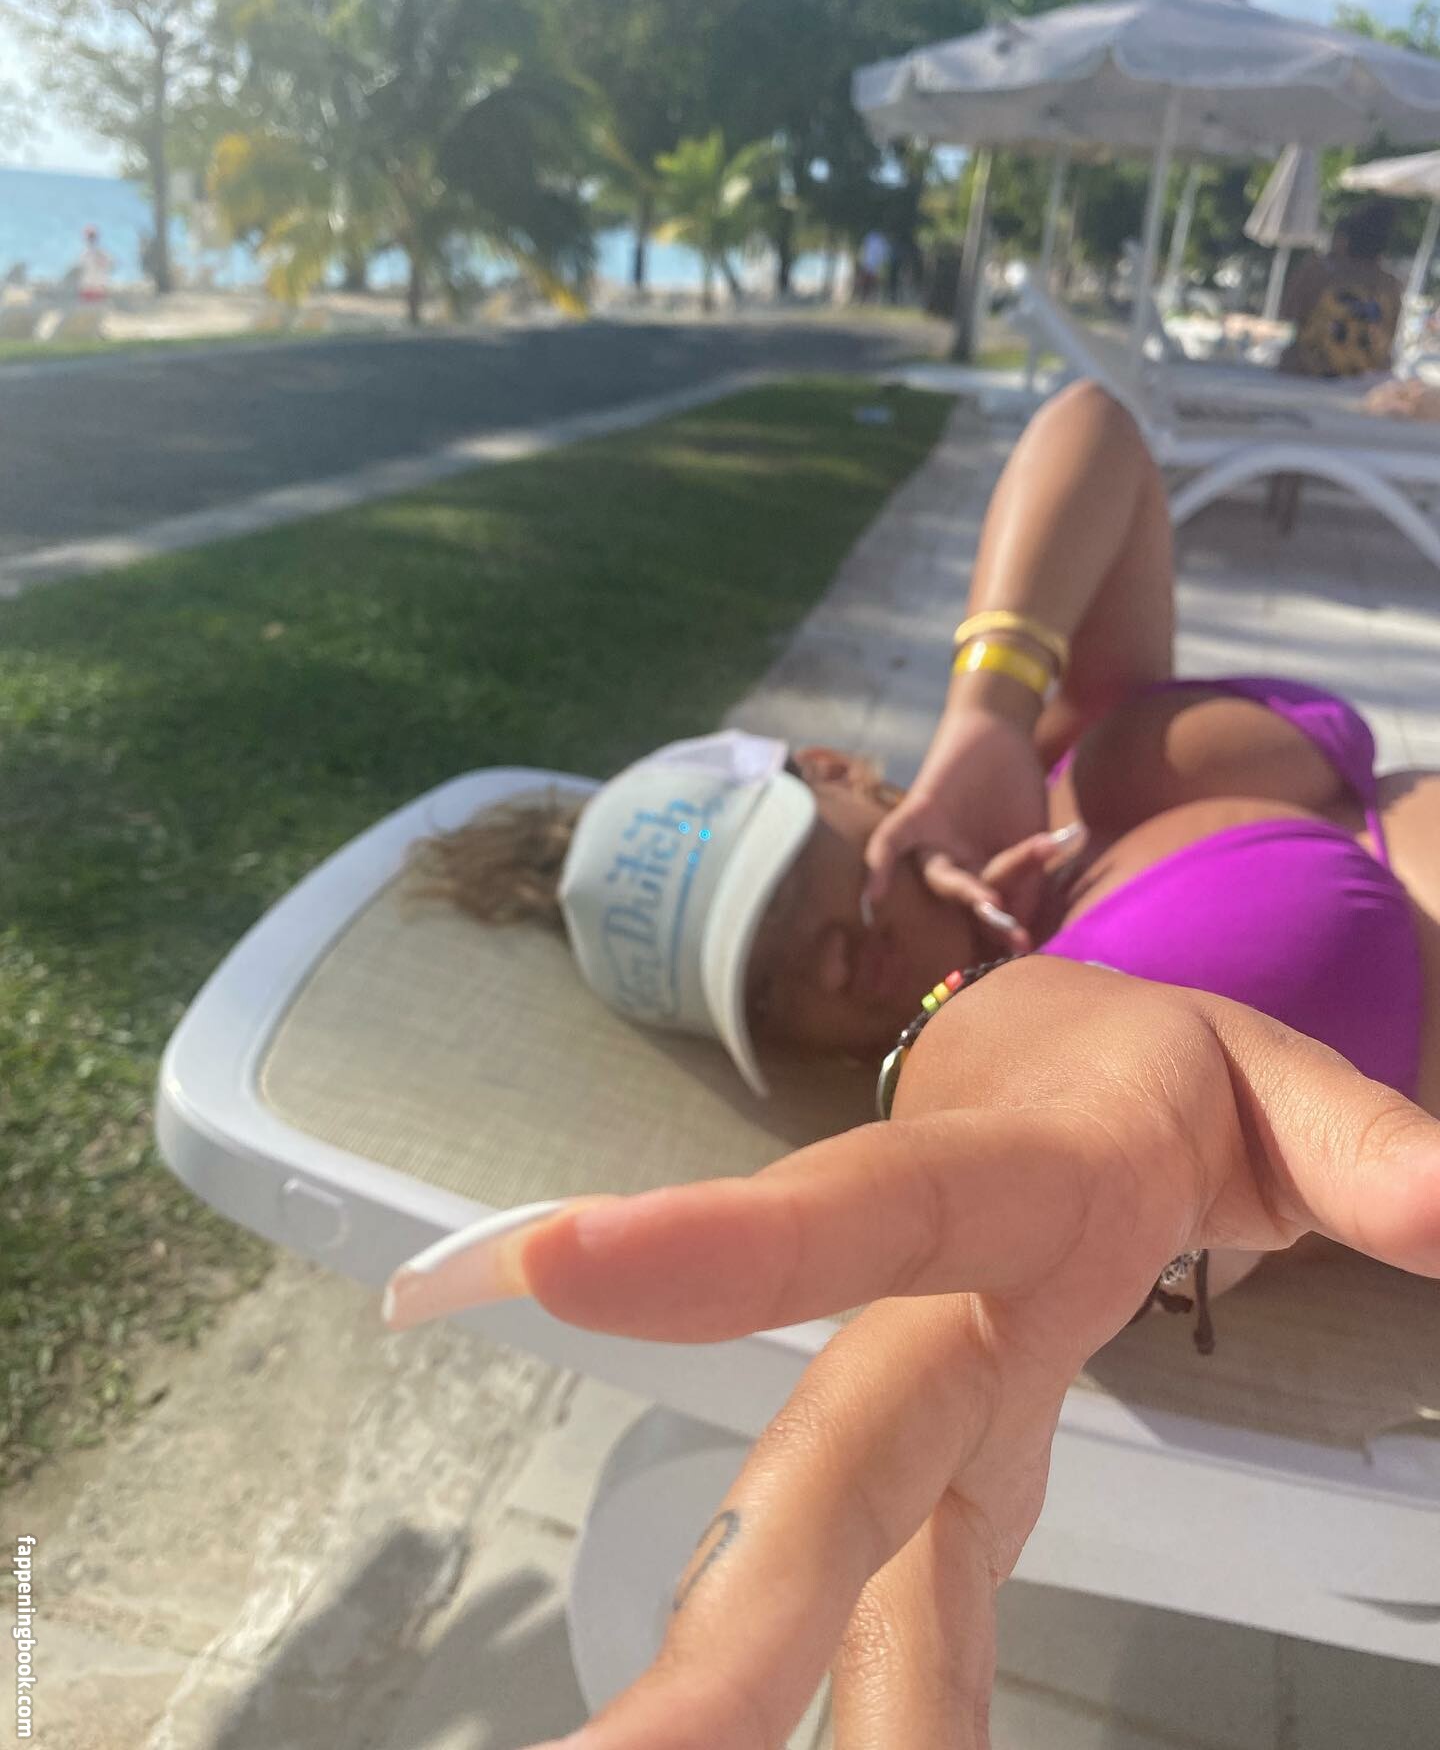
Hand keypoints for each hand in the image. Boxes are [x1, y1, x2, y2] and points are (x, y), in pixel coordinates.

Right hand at [484, 961, 1439, 1749]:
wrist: (1046, 1073)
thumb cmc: (1148, 1075)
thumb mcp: (1272, 1081)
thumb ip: (1363, 1147)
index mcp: (1005, 1179)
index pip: (867, 1208)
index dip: (732, 1245)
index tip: (563, 1274)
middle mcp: (932, 1306)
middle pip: (834, 1444)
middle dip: (736, 1597)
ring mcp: (931, 1398)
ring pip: (837, 1543)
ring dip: (744, 1682)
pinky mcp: (953, 1468)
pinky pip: (916, 1599)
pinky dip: (877, 1703)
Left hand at [863, 708, 1049, 950]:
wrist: (1005, 732)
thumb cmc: (1018, 790)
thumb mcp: (1033, 840)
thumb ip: (1028, 883)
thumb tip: (1024, 930)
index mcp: (980, 876)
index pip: (988, 914)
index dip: (1005, 933)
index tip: (1026, 949)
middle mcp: (953, 866)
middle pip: (966, 900)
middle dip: (989, 916)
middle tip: (1015, 935)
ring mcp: (934, 842)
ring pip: (939, 877)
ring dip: (962, 891)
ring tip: (988, 902)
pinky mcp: (916, 814)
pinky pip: (891, 841)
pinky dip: (881, 863)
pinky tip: (872, 895)